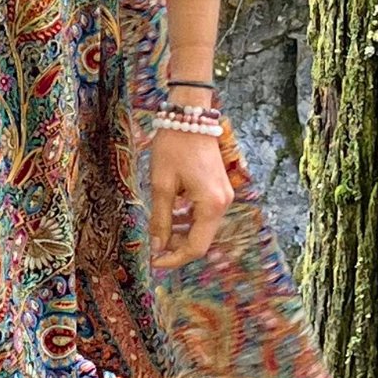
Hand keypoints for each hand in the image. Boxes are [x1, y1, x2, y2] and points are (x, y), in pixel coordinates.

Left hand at [149, 126, 233, 269]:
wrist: (190, 116)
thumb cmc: (174, 147)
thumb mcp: (162, 185)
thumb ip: (161, 219)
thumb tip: (157, 247)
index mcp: (211, 206)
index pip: (196, 247)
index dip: (174, 258)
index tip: (154, 262)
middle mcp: (224, 204)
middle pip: (202, 239)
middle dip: (177, 245)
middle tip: (154, 244)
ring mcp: (224, 196)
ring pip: (203, 227)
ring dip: (182, 232)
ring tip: (160, 229)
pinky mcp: (219, 188)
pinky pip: (204, 213)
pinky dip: (188, 218)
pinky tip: (172, 213)